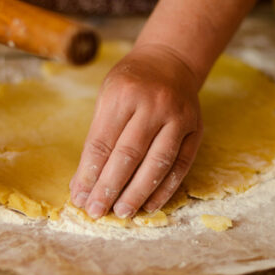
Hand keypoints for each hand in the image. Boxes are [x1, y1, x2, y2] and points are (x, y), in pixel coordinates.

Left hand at [69, 44, 203, 218]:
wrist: (170, 61)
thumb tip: (83, 184)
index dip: (90, 173)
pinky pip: (180, 165)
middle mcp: (154, 104)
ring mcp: (178, 117)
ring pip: (157, 163)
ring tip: (121, 212)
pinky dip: (165, 189)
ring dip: (138, 193)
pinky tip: (149, 205)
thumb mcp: (107, 97)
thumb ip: (98, 138)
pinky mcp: (195, 130)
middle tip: (96, 211)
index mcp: (123, 93)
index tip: (79, 197)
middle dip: (110, 187)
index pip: (102, 141)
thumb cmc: (131, 83)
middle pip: (129, 155)